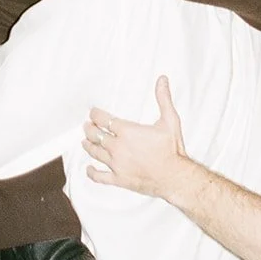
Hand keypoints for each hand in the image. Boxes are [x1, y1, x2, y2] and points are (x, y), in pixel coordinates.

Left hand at [83, 75, 187, 198]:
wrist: (175, 176)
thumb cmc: (172, 150)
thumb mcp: (170, 120)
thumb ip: (164, 99)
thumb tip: (162, 80)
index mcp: (127, 131)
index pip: (104, 120)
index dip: (96, 115)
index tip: (93, 113)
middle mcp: (118, 147)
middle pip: (96, 135)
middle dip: (89, 128)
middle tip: (87, 125)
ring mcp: (116, 164)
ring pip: (95, 153)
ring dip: (88, 145)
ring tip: (85, 141)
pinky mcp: (118, 179)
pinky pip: (99, 176)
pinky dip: (92, 172)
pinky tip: (89, 169)